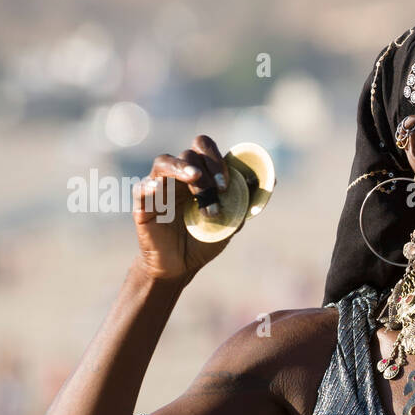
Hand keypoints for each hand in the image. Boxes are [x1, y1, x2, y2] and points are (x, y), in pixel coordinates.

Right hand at [132, 134, 236, 281]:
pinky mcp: (143, 205)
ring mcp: (158, 188)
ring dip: (183, 168)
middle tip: (219, 188)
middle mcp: (178, 177)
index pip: (203, 147)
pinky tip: (159, 189)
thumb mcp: (231, 220)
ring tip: (196, 179)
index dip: (217, 158)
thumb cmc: (205, 239)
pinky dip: (150, 185)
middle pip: (188, 153)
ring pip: (164, 162)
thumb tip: (274, 179)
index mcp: (198, 175)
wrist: (182, 266)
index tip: (227, 183)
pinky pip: (141, 188)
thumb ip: (246, 199)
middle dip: (207, 168)